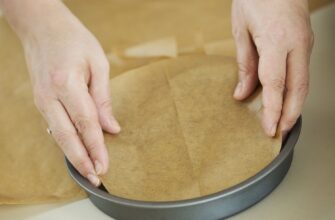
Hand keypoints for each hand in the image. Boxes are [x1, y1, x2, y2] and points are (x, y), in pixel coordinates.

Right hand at [1, 0, 120, 185]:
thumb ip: (104, 98)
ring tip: (88, 171)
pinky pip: (53, 126)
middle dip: (82, 160)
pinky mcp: (40, 101)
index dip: (96, 147)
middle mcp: (49, 96)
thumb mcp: (98, 63)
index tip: (105, 166)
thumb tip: (112, 128)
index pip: (86, 124)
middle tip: (95, 178)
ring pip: (57, 135)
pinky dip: (65, 142)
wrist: (42, 26)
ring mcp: (41, 100)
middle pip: (66, 137)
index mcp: (66, 83)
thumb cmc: (73, 39)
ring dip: (72, 155)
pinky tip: (76, 151)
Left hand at [232, 0, 313, 135]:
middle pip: (298, 88)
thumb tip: (242, 92)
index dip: (273, 110)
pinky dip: (295, 89)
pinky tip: (287, 98)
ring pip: (304, 82)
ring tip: (284, 122)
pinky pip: (302, 71)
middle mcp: (297, 44)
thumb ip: (244, 64)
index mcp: (277, 40)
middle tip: (280, 133)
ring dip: (295, 105)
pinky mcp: (305, 41)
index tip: (269, 129)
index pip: (276, 84)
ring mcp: (305, 42)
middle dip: (291, 115)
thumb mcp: (241, 30)